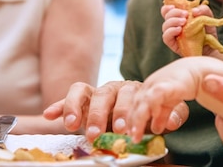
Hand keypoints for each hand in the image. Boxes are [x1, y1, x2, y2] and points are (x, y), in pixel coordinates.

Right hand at [44, 80, 186, 142]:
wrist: (137, 108)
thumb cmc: (149, 113)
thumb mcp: (162, 115)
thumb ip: (170, 115)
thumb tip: (172, 120)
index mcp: (133, 89)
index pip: (129, 96)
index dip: (126, 113)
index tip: (123, 130)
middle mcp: (114, 88)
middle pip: (105, 94)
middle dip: (100, 114)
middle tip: (97, 133)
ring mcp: (96, 92)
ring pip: (85, 92)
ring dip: (77, 108)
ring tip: (73, 126)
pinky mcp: (82, 100)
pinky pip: (69, 98)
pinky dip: (60, 105)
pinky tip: (50, 115)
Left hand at [128, 60, 201, 141]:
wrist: (197, 70)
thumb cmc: (182, 84)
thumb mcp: (169, 104)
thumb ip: (162, 116)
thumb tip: (155, 130)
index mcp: (146, 91)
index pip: (133, 108)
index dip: (130, 123)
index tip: (130, 137)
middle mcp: (148, 87)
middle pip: (134, 106)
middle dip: (130, 123)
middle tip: (130, 139)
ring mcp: (157, 84)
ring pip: (142, 102)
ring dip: (138, 119)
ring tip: (135, 134)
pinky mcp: (168, 84)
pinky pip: (156, 96)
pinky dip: (152, 107)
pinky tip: (153, 119)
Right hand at [161, 4, 219, 56]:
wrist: (211, 47)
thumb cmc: (208, 32)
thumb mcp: (208, 17)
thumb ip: (203, 9)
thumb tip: (194, 11)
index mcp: (179, 17)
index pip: (167, 11)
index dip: (167, 8)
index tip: (174, 6)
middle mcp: (174, 26)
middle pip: (166, 16)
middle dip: (174, 13)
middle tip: (185, 15)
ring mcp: (173, 35)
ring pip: (165, 26)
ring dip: (173, 21)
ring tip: (183, 22)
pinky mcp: (173, 44)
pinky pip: (166, 37)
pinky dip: (171, 31)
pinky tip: (179, 30)